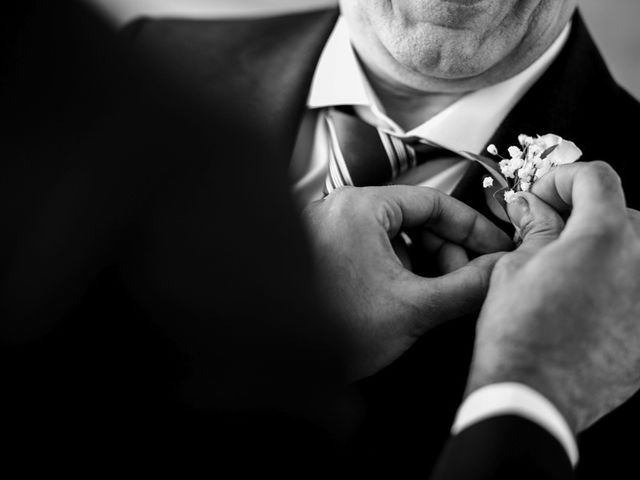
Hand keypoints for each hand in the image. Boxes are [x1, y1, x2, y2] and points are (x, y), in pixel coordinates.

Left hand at [303, 185, 511, 379]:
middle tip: (466, 279)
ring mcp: (327, 230)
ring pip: (393, 236)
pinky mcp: (321, 252)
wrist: (280, 363)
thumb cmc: (333, 330)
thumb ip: (467, 286)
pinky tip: (403, 298)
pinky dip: (395, 269)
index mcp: (360, 206)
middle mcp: (339, 209)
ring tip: (433, 295)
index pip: (434, 202)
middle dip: (446, 250)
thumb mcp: (414, 308)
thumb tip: (498, 270)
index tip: (494, 246)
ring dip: (422, 263)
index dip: (472, 227)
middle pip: (413, 218)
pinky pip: (371, 249)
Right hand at [468, 161, 639, 432]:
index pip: (597, 178)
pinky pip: (635, 291)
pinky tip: (581, 299)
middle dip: (582, 211)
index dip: (563, 178)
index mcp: (603, 238)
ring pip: (634, 252)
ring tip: (565, 264)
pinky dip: (614, 284)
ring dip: (603, 246)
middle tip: (547, 227)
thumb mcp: (513, 268)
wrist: (532, 397)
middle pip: (621, 212)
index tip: (544, 193)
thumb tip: (533, 209)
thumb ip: (534, 229)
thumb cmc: (518, 337)